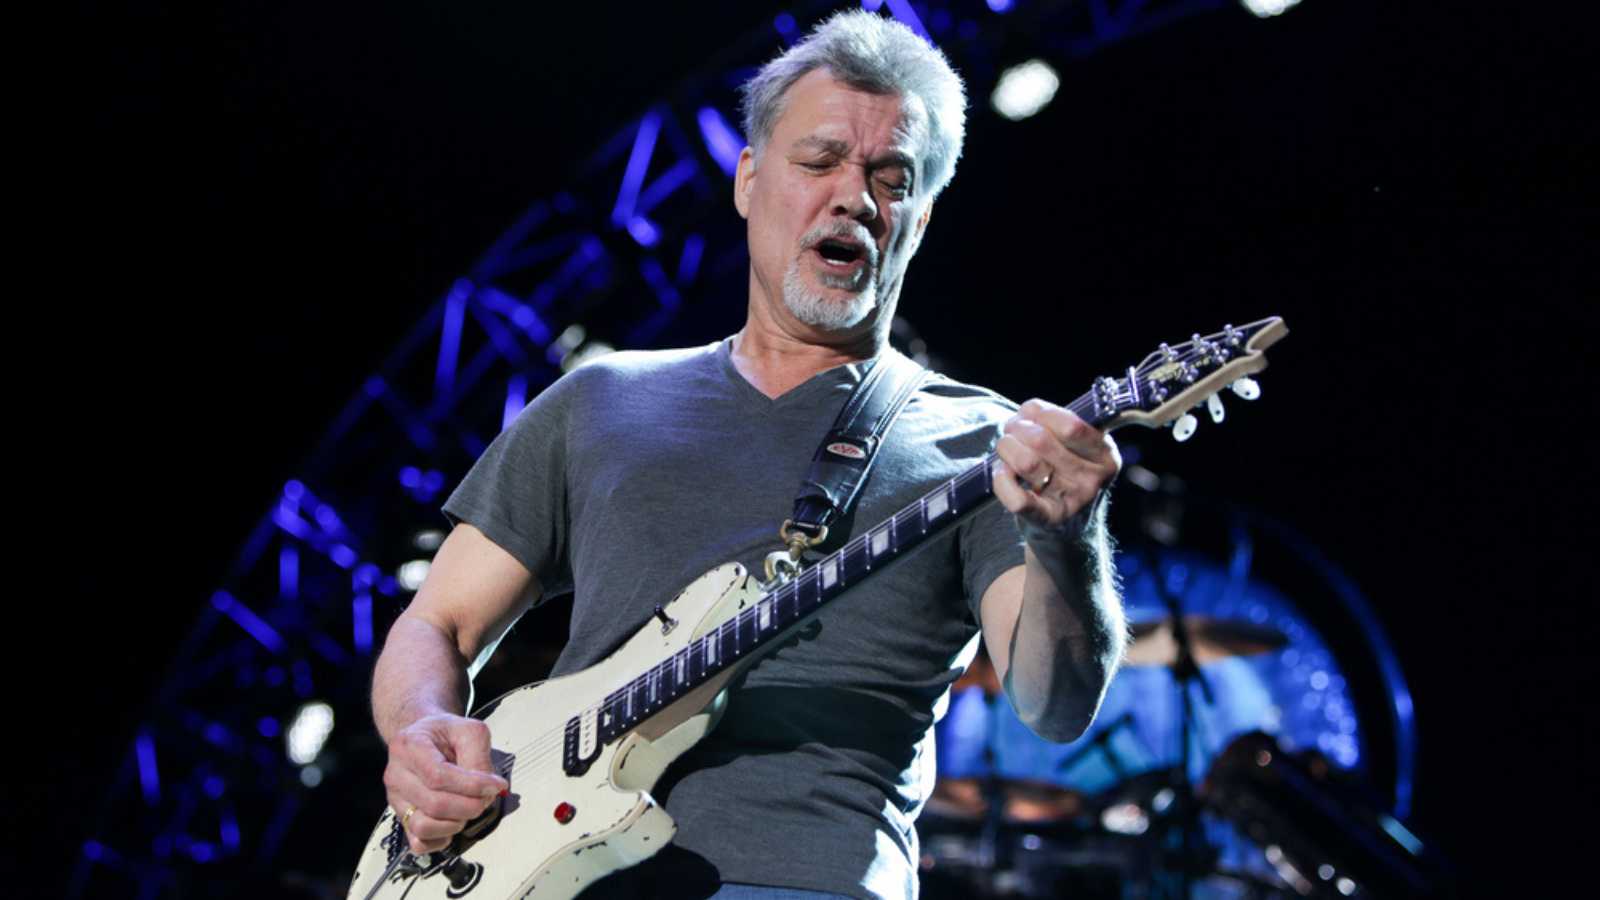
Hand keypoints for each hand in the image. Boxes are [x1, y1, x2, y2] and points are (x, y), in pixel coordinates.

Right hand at [383, 713, 509, 854]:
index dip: (472, 785)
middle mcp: (396, 774)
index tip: (496, 785)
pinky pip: (418, 843)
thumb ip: (479, 755)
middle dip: (469, 806)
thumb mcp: (468, 730)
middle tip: (486, 798)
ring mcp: (396, 799)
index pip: (438, 776)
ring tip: (468, 808)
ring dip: (455, 824)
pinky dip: (441, 839)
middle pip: (434, 804)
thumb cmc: (445, 734)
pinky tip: (454, 822)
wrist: (423, 737)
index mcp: (409, 746)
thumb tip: (486, 788)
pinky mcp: (400, 818)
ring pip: (423, 827)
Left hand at [992, 399, 1120, 534]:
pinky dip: (1001, 481)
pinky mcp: (1047, 521)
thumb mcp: (1078, 450)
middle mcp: (1092, 479)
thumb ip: (1057, 425)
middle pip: (1041, 439)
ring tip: (1007, 452)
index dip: (1040, 413)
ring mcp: (1071, 502)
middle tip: (1011, 432)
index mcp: (1105, 455)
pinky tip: (1003, 474)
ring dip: (1007, 449)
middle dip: (1016, 429)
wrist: (1070, 532)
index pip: (1071, 425)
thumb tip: (1027, 411)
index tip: (1028, 415)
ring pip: (1026, 462)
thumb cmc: (1067, 478)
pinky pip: (1017, 498)